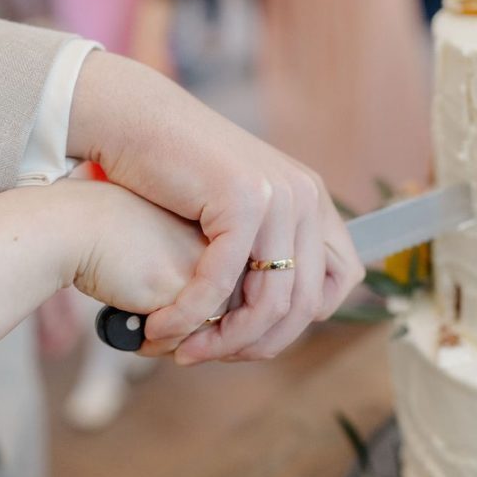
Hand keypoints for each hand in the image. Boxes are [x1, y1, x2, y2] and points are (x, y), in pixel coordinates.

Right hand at [68, 54, 364, 363]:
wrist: (133, 120)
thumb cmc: (172, 173)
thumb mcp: (234, 210)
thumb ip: (262, 248)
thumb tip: (277, 309)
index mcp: (313, 198)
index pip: (343, 278)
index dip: (304, 318)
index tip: (256, 334)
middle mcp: (306, 196)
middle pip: (307, 302)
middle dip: (259, 344)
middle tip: (211, 356)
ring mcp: (279, 196)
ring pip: (270, 302)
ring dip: (225, 340)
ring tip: (186, 351)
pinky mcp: (240, 199)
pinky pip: (222, 281)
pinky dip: (191, 314)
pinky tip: (163, 327)